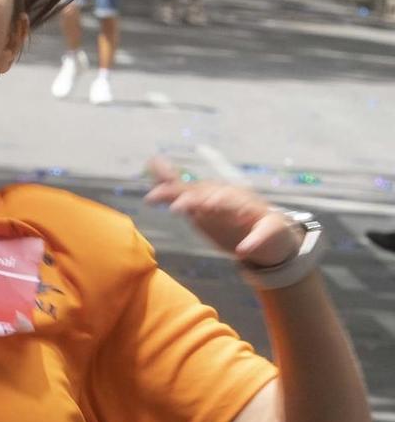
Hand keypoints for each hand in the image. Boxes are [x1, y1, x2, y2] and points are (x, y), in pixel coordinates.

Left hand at [144, 157, 300, 266]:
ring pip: (237, 204)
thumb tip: (151, 170)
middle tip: (176, 208)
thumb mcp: (200, 208)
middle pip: (210, 194)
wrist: (271, 238)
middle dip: (194, 199)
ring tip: (209, 208)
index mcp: (213, 195)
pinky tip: (243, 250)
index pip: (188, 190)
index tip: (150, 199)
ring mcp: (252, 210)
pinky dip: (254, 241)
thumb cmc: (230, 220)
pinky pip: (264, 232)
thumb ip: (177, 191)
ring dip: (223, 205)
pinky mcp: (272, 227)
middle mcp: (231, 197)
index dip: (169, 192)